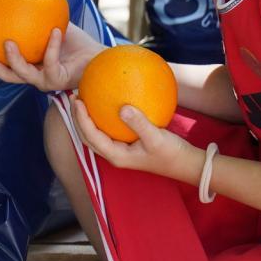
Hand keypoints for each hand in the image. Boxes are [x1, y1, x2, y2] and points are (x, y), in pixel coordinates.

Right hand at [0, 25, 102, 91]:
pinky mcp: (60, 79)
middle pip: (7, 75)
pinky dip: (52, 45)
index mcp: (30, 66)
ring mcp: (46, 80)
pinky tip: (54, 30)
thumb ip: (37, 15)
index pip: (4, 66)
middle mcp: (35, 76)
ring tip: (7, 42)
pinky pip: (52, 62)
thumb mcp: (53, 23)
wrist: (98, 55)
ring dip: (14, 59)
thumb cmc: (76, 41)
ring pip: (24, 74)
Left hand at [70, 99, 202, 184]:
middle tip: (74, 97)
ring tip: (84, 99)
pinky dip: (103, 118)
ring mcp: (120, 150)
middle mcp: (114, 154)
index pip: (90, 136)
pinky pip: (110, 130)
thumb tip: (122, 107)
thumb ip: (139, 123)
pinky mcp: (127, 145)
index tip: (77, 100)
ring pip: (96, 134)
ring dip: (87, 119)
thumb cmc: (171, 153)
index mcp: (116, 155)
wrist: (185, 164)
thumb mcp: (156, 137)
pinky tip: (108, 103)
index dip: (80, 119)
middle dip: (77, 118)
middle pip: (87, 136)